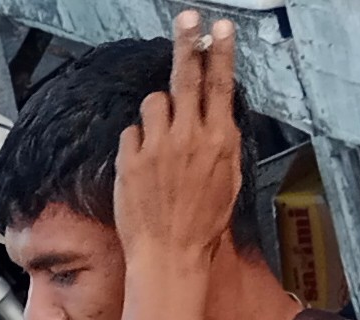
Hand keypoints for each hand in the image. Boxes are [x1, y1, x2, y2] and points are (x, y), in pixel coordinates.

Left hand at [113, 11, 241, 269]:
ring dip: (157, 113)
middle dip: (188, 42)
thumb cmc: (201, 225)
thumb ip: (222, 142)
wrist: (169, 255)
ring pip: (154, 101)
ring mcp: (158, 145)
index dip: (220, 53)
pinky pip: (133, 131)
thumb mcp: (228, 182)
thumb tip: (219, 113)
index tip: (220, 29)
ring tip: (161, 143)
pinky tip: (145, 167)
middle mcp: (189, 138)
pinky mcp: (132, 157)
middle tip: (187, 17)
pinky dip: (138, 143)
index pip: (220, 86)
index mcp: (219, 142)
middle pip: (186, 76)